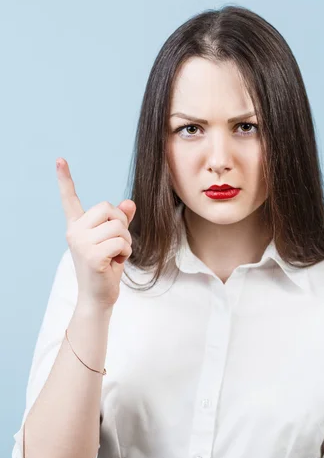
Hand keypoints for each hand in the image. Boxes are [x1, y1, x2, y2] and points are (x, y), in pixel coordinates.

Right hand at [56, 158, 135, 309]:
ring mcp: (81, 243)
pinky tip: (116, 263)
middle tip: (117, 244)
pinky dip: (125, 252)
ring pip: (118, 226)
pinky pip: (120, 242)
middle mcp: (74, 232)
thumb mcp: (114, 241)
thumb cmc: (106, 268)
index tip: (60, 160)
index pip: (69, 199)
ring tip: (116, 256)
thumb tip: (129, 202)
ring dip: (126, 241)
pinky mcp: (91, 255)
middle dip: (121, 224)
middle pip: (107, 207)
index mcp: (76, 226)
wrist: (98, 297)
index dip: (65, 179)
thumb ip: (120, 221)